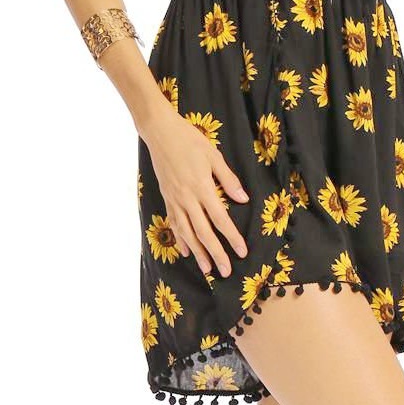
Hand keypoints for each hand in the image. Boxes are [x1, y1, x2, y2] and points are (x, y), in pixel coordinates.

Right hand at [139, 104, 250, 277]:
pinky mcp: (166, 197)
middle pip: (203, 232)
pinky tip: (185, 250)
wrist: (160, 132)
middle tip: (225, 272)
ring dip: (198, 252)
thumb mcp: (213, 155)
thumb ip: (228, 179)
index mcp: (201, 187)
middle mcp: (187, 198)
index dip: (231, 237)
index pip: (220, 218)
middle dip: (216, 253)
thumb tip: (243, 198)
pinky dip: (180, 239)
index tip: (242, 252)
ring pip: (187, 232)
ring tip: (207, 269)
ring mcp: (174, 200)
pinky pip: (174, 223)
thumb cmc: (189, 140)